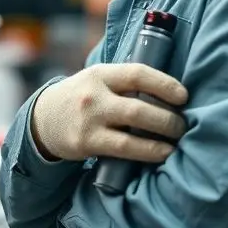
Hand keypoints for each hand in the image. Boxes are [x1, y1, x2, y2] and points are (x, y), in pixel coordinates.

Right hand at [30, 63, 187, 162]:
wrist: (44, 119)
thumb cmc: (83, 97)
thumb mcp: (98, 79)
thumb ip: (125, 81)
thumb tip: (170, 89)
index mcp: (101, 74)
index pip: (137, 73)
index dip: (165, 84)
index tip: (184, 95)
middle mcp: (94, 95)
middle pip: (139, 106)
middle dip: (169, 117)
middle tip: (184, 124)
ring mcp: (90, 120)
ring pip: (133, 130)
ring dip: (162, 136)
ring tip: (178, 139)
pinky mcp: (87, 143)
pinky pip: (125, 149)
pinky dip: (149, 151)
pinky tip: (163, 153)